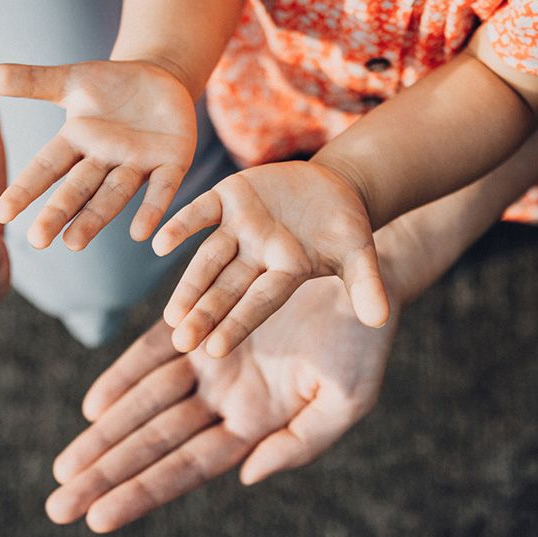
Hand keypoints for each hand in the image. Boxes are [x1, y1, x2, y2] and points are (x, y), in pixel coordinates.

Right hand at [0, 60, 195, 250]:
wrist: (161, 80)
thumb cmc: (111, 86)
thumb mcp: (72, 80)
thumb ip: (33, 81)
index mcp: (77, 142)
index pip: (46, 167)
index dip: (26, 188)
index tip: (2, 213)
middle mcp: (103, 160)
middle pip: (77, 189)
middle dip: (58, 213)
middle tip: (38, 241)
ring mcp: (137, 165)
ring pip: (113, 195)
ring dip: (95, 219)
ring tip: (74, 243)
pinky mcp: (172, 163)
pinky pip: (161, 189)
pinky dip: (152, 210)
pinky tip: (141, 234)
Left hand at [45, 277, 396, 531]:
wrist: (360, 277)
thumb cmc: (363, 342)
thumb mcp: (346, 401)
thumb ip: (299, 443)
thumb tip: (246, 476)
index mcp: (255, 423)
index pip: (188, 466)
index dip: (143, 490)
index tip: (98, 516)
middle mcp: (223, 398)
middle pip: (154, 443)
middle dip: (108, 473)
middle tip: (60, 502)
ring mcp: (208, 358)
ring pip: (145, 403)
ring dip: (104, 433)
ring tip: (65, 467)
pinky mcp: (199, 319)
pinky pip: (153, 351)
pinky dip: (123, 376)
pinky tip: (94, 406)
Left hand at [151, 161, 389, 357]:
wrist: (333, 187)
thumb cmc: (346, 229)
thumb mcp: (360, 256)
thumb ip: (366, 285)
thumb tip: (379, 319)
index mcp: (284, 274)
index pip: (258, 303)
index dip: (238, 324)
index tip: (214, 349)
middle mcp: (256, 257)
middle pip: (226, 289)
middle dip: (204, 314)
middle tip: (180, 341)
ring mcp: (239, 228)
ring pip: (207, 259)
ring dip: (189, 284)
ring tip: (170, 314)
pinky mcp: (228, 198)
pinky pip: (200, 213)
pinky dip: (180, 225)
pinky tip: (157, 244)